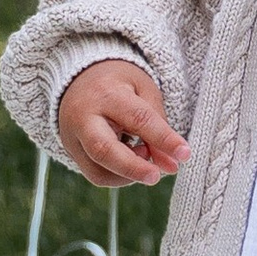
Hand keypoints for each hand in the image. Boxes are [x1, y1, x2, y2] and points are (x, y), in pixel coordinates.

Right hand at [56, 59, 188, 190]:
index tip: (184, 154)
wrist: (79, 79)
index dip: (163, 139)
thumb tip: (172, 164)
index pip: (138, 119)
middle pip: (104, 150)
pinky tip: (132, 161)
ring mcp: (74, 138)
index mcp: (107, 94)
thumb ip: (159, 126)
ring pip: (98, 170)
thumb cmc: (118, 84)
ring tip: (146, 157)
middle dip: (134, 168)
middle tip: (157, 176)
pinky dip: (119, 176)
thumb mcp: (143, 90)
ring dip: (129, 175)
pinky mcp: (72, 153)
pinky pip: (96, 175)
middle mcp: (84, 117)